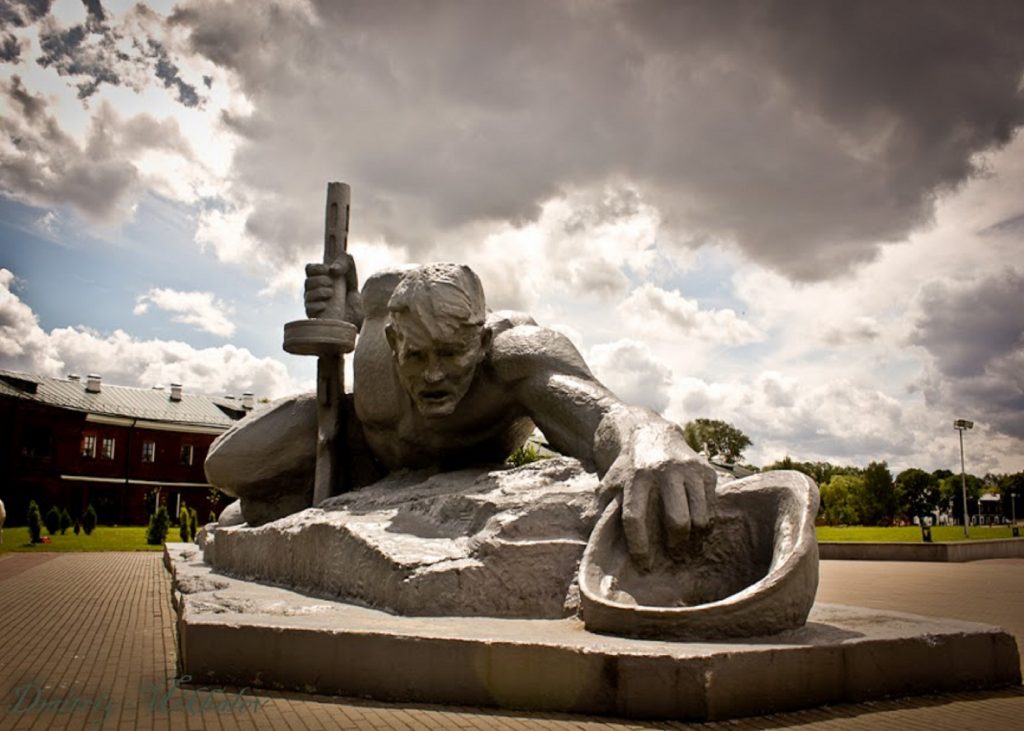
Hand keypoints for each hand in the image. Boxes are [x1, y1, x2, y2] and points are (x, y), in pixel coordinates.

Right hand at [304, 254, 361, 325]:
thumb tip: (335, 266)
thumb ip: (346, 266)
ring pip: (307, 295)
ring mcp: (313, 304)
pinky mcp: (315, 316)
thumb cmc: (352, 297)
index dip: (317, 268)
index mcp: (321, 279)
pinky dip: (317, 305)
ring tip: (331, 294)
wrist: (356, 318)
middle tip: (331, 283)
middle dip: (319, 280)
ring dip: (320, 292)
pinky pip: (309, 308)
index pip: (310, 269)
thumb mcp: (352, 280)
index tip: (328, 270)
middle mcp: (314, 291)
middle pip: (307, 281)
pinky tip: (325, 306)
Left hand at [601, 422, 716, 568]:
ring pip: (700, 517)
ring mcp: (689, 471)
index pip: (635, 518)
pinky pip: (711, 508)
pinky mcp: (707, 471)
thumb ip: (604, 509)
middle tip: (673, 556)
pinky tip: (696, 529)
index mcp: (636, 477)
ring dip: (694, 538)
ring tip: (687, 547)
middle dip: (675, 545)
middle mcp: (664, 472)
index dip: (639, 545)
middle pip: (677, 521)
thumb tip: (599, 541)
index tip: (643, 564)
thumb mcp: (610, 482)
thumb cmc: (628, 468)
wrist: (651, 433)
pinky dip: (706, 523)